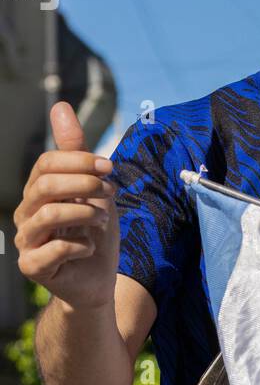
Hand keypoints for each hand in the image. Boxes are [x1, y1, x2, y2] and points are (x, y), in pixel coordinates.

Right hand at [14, 102, 118, 308]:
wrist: (98, 279)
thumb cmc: (94, 231)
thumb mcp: (93, 187)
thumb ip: (76, 151)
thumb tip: (61, 105)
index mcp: (38, 191)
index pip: (47, 163)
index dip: (79, 160)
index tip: (108, 167)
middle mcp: (27, 213)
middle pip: (45, 184)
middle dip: (84, 184)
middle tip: (109, 192)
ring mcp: (26, 241)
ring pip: (48, 215)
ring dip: (85, 213)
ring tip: (103, 219)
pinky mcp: (33, 267)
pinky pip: (53, 250)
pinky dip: (81, 245)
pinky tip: (90, 248)